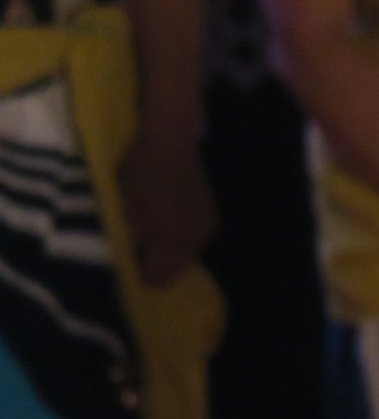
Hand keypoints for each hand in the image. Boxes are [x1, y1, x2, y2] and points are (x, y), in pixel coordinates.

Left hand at [118, 130, 216, 285]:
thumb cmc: (142, 167)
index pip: (157, 274)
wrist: (172, 141)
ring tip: (154, 251)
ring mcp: (205, 229)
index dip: (142, 277)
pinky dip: (183, 246)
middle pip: (176, 271)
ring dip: (172, 259)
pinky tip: (171, 236)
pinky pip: (196, 244)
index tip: (129, 273)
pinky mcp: (211, 219)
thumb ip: (133, 232)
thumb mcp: (126, 200)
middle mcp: (192, 238)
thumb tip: (137, 254)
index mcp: (169, 236)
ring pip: (188, 258)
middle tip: (140, 266)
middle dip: (159, 271)